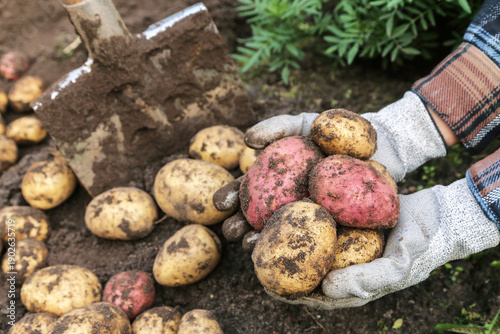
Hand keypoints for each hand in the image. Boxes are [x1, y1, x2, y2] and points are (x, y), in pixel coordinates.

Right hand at [214, 91, 447, 243]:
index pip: (247, 190)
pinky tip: (289, 255)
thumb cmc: (338, 132)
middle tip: (232, 232)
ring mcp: (309, 216)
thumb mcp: (307, 124)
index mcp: (275, 179)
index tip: (221, 203)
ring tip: (251, 248)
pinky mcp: (332, 228)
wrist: (380, 144)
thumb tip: (247, 140)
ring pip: (281, 232)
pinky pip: (313, 240)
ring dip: (262, 242)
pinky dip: (299, 249)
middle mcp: (287, 200)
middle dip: (240, 227)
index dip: (231, 196)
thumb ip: (277, 125)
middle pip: (257, 216)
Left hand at [268, 178, 499, 308]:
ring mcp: (333, 238)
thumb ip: (368, 281)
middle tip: (243, 240)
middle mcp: (334, 261)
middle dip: (267, 254)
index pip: (306, 292)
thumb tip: (326, 288)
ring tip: (250, 213)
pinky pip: (309, 213)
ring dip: (271, 226)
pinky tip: (276, 189)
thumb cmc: (420, 245)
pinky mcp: (336, 215)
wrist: (436, 215)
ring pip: (296, 234)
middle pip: (293, 262)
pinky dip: (292, 204)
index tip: (260, 276)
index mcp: (344, 283)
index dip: (281, 287)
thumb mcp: (400, 265)